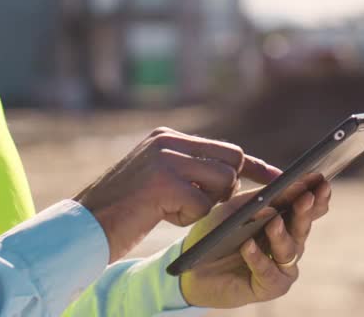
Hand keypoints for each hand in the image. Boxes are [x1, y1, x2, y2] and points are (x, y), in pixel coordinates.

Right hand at [74, 127, 281, 261]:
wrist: (84, 225)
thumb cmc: (121, 210)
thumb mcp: (157, 180)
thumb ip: (188, 171)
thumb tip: (232, 176)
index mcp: (166, 137)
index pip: (224, 148)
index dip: (252, 167)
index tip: (279, 179)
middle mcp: (168, 141)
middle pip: (231, 159)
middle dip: (229, 188)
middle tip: (209, 205)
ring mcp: (166, 159)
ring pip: (222, 181)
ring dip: (205, 205)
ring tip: (171, 209)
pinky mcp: (164, 182)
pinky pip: (203, 205)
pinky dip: (188, 218)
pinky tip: (161, 215)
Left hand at [179, 176, 332, 309]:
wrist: (192, 267)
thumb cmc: (216, 233)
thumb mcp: (236, 209)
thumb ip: (259, 199)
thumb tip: (285, 190)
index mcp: (284, 220)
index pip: (306, 206)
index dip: (314, 193)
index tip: (319, 178)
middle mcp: (288, 243)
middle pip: (303, 226)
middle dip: (305, 211)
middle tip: (306, 197)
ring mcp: (281, 267)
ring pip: (289, 250)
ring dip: (281, 235)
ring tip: (273, 222)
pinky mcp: (269, 287)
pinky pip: (269, 273)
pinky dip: (258, 259)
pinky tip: (248, 246)